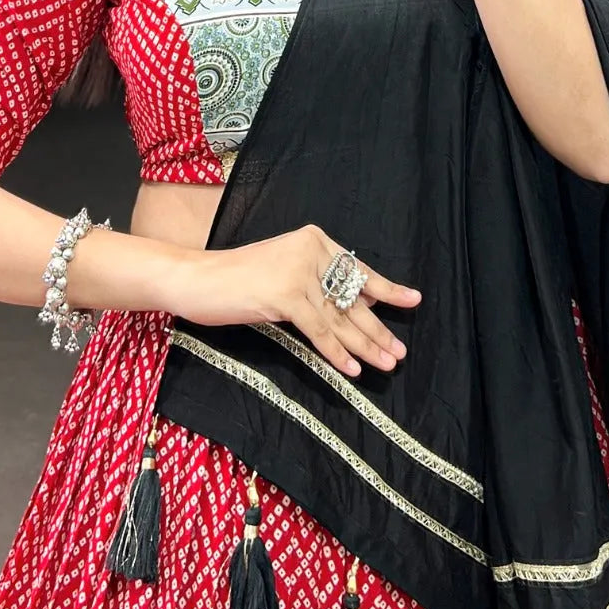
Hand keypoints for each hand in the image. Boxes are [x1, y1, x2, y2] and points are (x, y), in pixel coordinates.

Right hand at [173, 225, 419, 377]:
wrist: (195, 278)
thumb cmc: (237, 278)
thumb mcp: (285, 271)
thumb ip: (319, 282)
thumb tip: (364, 300)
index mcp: (313, 240)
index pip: (357, 270)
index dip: (387, 289)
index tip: (412, 301)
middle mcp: (310, 251)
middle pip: (352, 298)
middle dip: (377, 329)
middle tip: (399, 352)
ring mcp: (297, 272)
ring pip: (339, 318)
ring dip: (365, 345)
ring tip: (387, 363)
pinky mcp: (284, 295)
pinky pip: (319, 331)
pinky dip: (336, 353)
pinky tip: (352, 369)